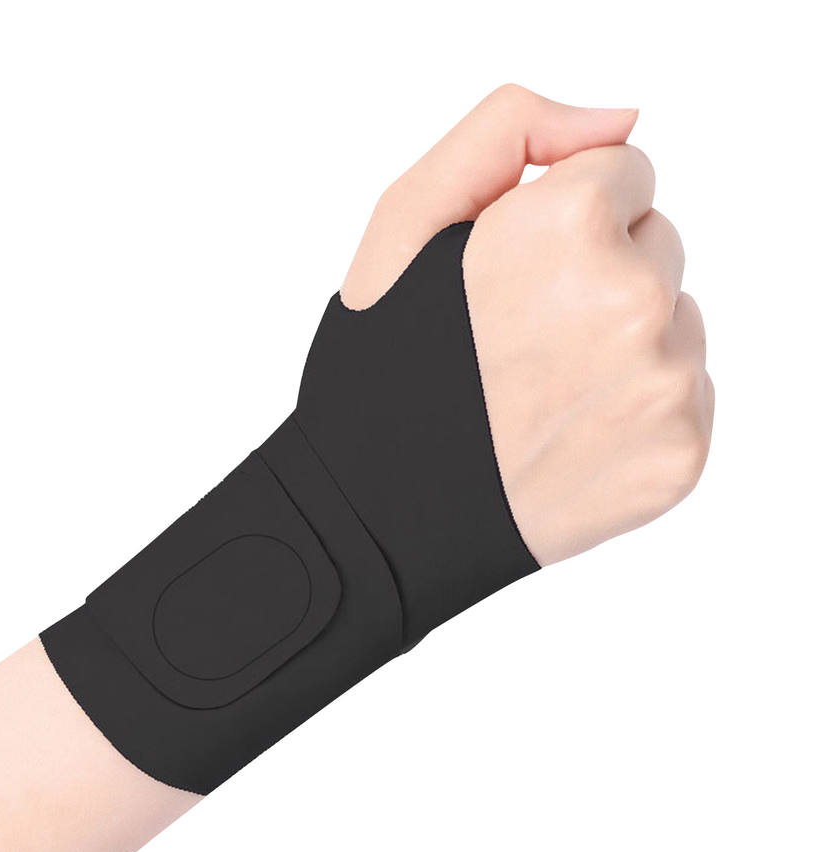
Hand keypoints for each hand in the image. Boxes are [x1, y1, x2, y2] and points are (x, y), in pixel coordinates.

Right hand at [342, 85, 712, 565]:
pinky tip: (567, 435)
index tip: (514, 273)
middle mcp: (633, 301)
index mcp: (567, 227)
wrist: (380, 515)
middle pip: (657, 245)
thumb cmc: (385, 370)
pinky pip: (685, 394)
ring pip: (676, 321)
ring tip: (541, 393)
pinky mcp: (680, 455)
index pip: (626, 171)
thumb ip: (505, 131)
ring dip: (621, 344)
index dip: (561, 218)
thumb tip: (617, 122)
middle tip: (519, 341)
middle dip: (597, 275)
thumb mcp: (402, 222)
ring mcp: (663, 385)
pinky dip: (635, 409)